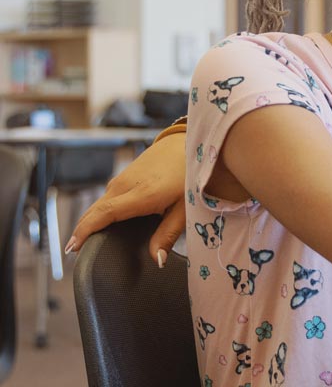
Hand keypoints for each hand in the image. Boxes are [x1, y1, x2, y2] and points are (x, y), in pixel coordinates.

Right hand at [67, 132, 188, 264]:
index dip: (85, 231)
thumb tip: (157, 259)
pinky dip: (98, 213)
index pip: (104, 214)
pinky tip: (101, 225)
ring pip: (97, 205)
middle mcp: (124, 186)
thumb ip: (168, 234)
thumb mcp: (185, 208)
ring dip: (88, 222)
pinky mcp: (122, 178)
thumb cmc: (188, 175)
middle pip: (93, 211)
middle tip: (73, 254)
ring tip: (84, 243)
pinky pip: (105, 199)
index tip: (72, 247)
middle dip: (81, 232)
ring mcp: (121, 180)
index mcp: (141, 194)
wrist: (184, 144)